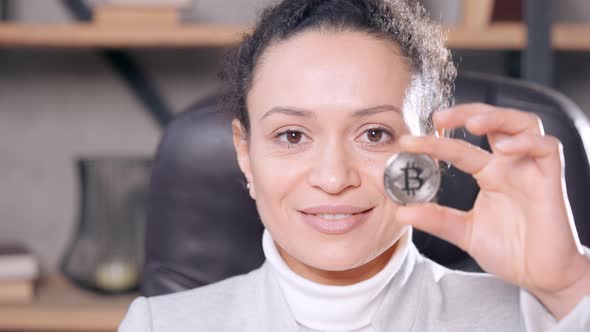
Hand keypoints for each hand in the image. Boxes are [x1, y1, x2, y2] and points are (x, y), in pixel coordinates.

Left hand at [396, 103, 589, 319]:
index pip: (460, 147)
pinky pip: (548, 147)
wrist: (542, 276)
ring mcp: (531, 170)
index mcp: (490, 174)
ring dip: (497, 117)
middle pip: (493, 121)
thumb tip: (401, 212)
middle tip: (438, 118)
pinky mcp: (551, 181)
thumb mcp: (464, 232)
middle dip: (466, 112)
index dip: (435, 141)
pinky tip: (505, 148)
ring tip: (472, 125)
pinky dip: (527, 142)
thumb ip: (436, 219)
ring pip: (523, 123)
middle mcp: (510, 166)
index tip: (408, 142)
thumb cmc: (511, 251)